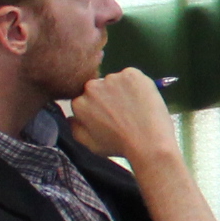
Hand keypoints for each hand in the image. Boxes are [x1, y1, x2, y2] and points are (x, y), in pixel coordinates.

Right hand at [66, 67, 184, 165]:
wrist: (148, 141)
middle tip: (125, 111)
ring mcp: (111, 79)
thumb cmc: (120, 146)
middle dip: (109, 96)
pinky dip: (138, 85)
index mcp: (79, 103)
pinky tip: (143, 101)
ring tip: (136, 108)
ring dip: (123, 90)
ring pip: (116, 81)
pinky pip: (132, 76)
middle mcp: (91, 88)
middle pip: (99, 87)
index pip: (86, 98)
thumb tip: (71, 117)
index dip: (100, 107)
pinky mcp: (131, 74)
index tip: (111, 116)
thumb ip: (76, 129)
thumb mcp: (91, 144)